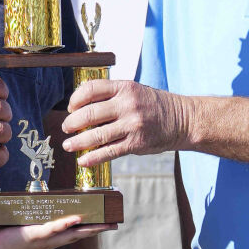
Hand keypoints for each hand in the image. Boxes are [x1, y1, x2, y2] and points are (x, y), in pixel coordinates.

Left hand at [0, 214, 113, 248]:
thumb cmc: (14, 233)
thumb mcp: (31, 223)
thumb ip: (41, 214)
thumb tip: (44, 196)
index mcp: (55, 235)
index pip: (78, 231)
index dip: (94, 227)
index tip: (110, 224)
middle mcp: (55, 238)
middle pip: (81, 233)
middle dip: (99, 229)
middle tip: (115, 225)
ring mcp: (47, 237)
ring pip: (72, 232)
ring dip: (88, 228)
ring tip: (104, 225)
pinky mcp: (37, 234)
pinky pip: (53, 228)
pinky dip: (65, 224)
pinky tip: (76, 220)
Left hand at [63, 78, 188, 164]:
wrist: (182, 120)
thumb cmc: (154, 106)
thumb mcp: (134, 91)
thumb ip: (111, 96)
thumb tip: (82, 109)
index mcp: (125, 87)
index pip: (91, 89)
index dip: (76, 99)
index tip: (70, 107)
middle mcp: (128, 105)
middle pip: (90, 113)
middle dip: (72, 123)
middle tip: (66, 128)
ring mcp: (132, 125)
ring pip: (96, 135)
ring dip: (78, 142)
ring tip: (68, 145)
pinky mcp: (136, 144)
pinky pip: (109, 152)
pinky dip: (93, 158)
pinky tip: (83, 161)